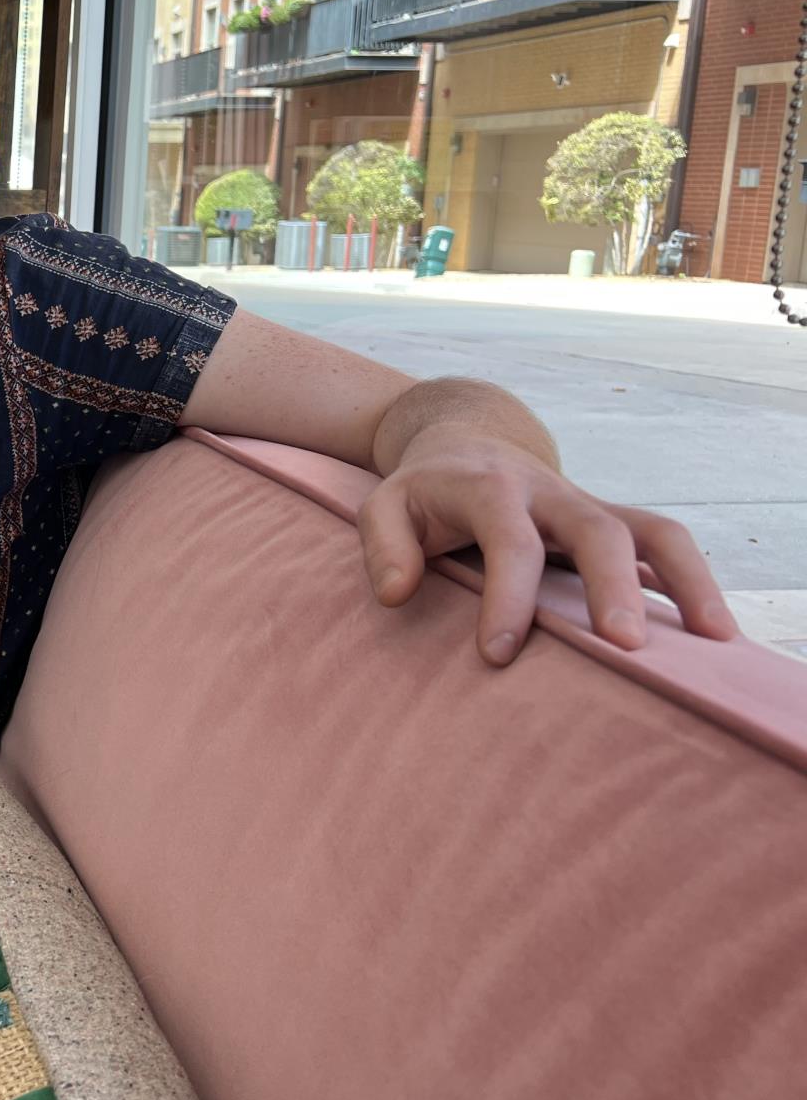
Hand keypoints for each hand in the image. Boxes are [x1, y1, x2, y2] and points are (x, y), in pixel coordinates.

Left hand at [357, 428, 738, 665]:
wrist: (466, 444)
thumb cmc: (423, 492)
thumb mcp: (383, 506)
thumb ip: (382, 545)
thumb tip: (397, 593)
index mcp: (492, 489)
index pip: (509, 542)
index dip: (505, 598)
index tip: (496, 655)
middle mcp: (552, 494)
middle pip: (597, 530)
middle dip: (613, 585)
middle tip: (625, 645)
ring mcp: (591, 507)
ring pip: (654, 532)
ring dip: (688, 580)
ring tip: (717, 640)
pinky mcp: (613, 524)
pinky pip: (666, 546)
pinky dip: (694, 582)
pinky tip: (715, 635)